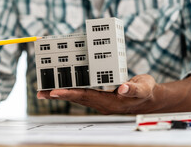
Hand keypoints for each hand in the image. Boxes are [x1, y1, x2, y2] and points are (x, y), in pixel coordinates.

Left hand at [37, 74, 161, 113]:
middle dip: (57, 95)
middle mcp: (101, 103)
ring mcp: (99, 101)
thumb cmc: (146, 92)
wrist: (149, 99)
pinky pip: (81, 93)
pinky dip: (69, 90)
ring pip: (76, 97)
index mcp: (109, 101)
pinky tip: (62, 87)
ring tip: (44, 91)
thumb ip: (134, 88)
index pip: (85, 96)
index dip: (69, 93)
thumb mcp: (143, 87)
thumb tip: (123, 89)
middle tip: (40, 93)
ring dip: (60, 94)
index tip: (54, 91)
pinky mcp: (99, 97)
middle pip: (76, 98)